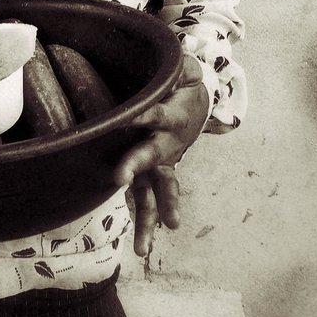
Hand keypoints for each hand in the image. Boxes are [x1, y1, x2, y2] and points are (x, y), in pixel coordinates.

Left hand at [112, 54, 208, 256]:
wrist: (196, 104)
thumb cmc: (182, 85)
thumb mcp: (183, 71)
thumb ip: (180, 69)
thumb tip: (178, 67)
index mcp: (171, 116)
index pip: (154, 113)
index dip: (143, 114)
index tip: (125, 118)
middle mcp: (166, 145)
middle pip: (150, 155)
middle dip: (135, 164)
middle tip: (120, 178)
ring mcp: (161, 163)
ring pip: (156, 190)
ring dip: (149, 215)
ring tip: (146, 245)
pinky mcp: (153, 173)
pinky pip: (147, 200)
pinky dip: (145, 222)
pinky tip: (140, 249)